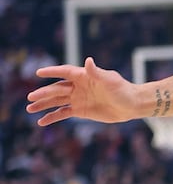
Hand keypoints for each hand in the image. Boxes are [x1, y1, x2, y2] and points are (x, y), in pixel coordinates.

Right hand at [27, 58, 145, 126]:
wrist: (131, 105)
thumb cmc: (122, 90)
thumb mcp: (110, 80)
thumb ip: (96, 72)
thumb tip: (88, 61)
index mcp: (84, 76)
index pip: (64, 72)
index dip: (52, 72)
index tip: (39, 73)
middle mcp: (78, 87)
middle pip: (57, 89)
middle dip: (43, 93)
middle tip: (30, 97)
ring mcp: (78, 99)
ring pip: (56, 101)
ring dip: (43, 105)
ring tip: (29, 109)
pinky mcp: (80, 110)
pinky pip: (63, 113)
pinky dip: (52, 117)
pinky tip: (41, 122)